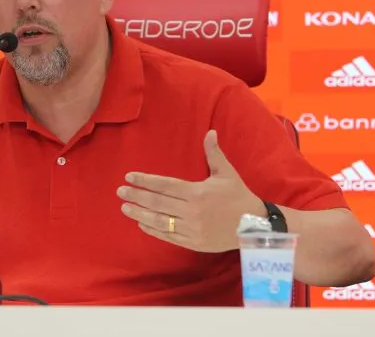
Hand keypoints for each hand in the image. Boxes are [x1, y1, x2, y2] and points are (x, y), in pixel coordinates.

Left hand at [117, 129, 263, 252]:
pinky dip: (153, 230)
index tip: (129, 177)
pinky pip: (168, 236)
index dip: (145, 181)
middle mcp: (192, 211)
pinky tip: (141, 224)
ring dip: (139, 214)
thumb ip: (214, 153)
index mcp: (197, 192)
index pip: (165, 185)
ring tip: (124, 207)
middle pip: (157, 203)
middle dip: (136, 196)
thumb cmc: (238, 196)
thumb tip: (210, 131)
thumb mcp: (227, 173)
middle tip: (120, 191)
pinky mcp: (193, 242)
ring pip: (159, 221)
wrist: (254, 226)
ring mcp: (192, 229)